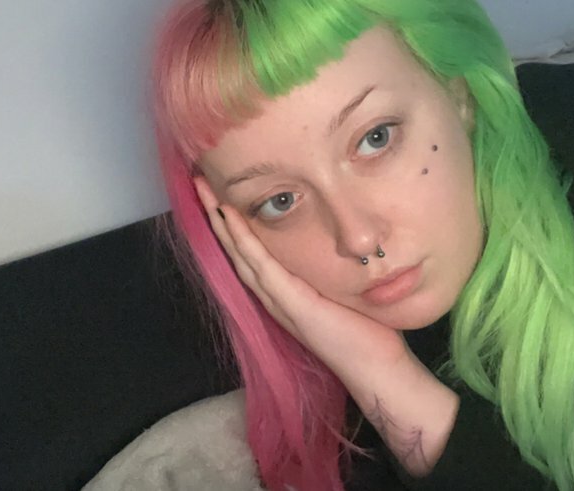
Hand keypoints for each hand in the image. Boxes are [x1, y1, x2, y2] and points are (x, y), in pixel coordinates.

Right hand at [193, 176, 458, 476]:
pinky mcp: (291, 304)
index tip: (219, 191)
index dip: (230, 223)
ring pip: (240, 253)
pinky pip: (261, 266)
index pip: (248, 251)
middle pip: (235, 249)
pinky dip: (244, 241)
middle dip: (215, 215)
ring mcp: (278, 300)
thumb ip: (327, 268)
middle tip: (199, 181)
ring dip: (220, 222)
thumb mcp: (339, 289)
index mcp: (281, 291)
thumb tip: (338, 236)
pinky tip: (230, 217)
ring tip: (204, 191)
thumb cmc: (364, 331)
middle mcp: (272, 295)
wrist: (374, 369)